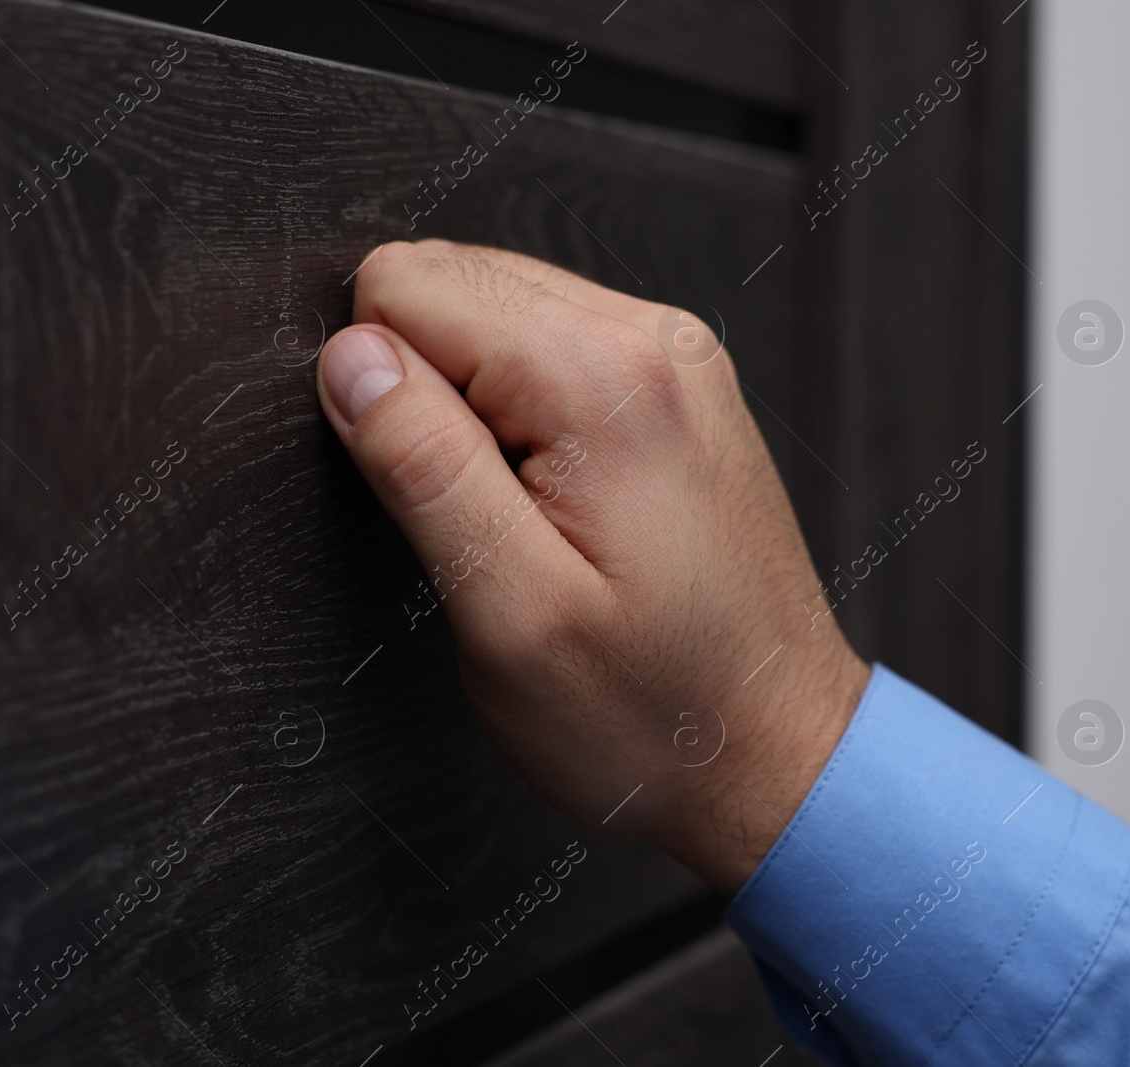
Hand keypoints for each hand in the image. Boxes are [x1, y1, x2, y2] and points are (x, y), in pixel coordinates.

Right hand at [316, 240, 869, 894]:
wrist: (779, 756)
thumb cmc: (656, 712)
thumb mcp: (510, 616)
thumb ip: (422, 466)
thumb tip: (349, 357)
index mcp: (603, 379)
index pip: (403, 285)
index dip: (378, 391)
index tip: (434, 493)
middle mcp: (650, 339)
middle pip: (449, 279)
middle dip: (425, 390)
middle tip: (478, 516)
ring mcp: (674, 358)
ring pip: (495, 306)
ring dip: (473, 401)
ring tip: (522, 516)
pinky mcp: (678, 388)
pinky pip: (550, 344)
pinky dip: (521, 409)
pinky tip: (553, 500)